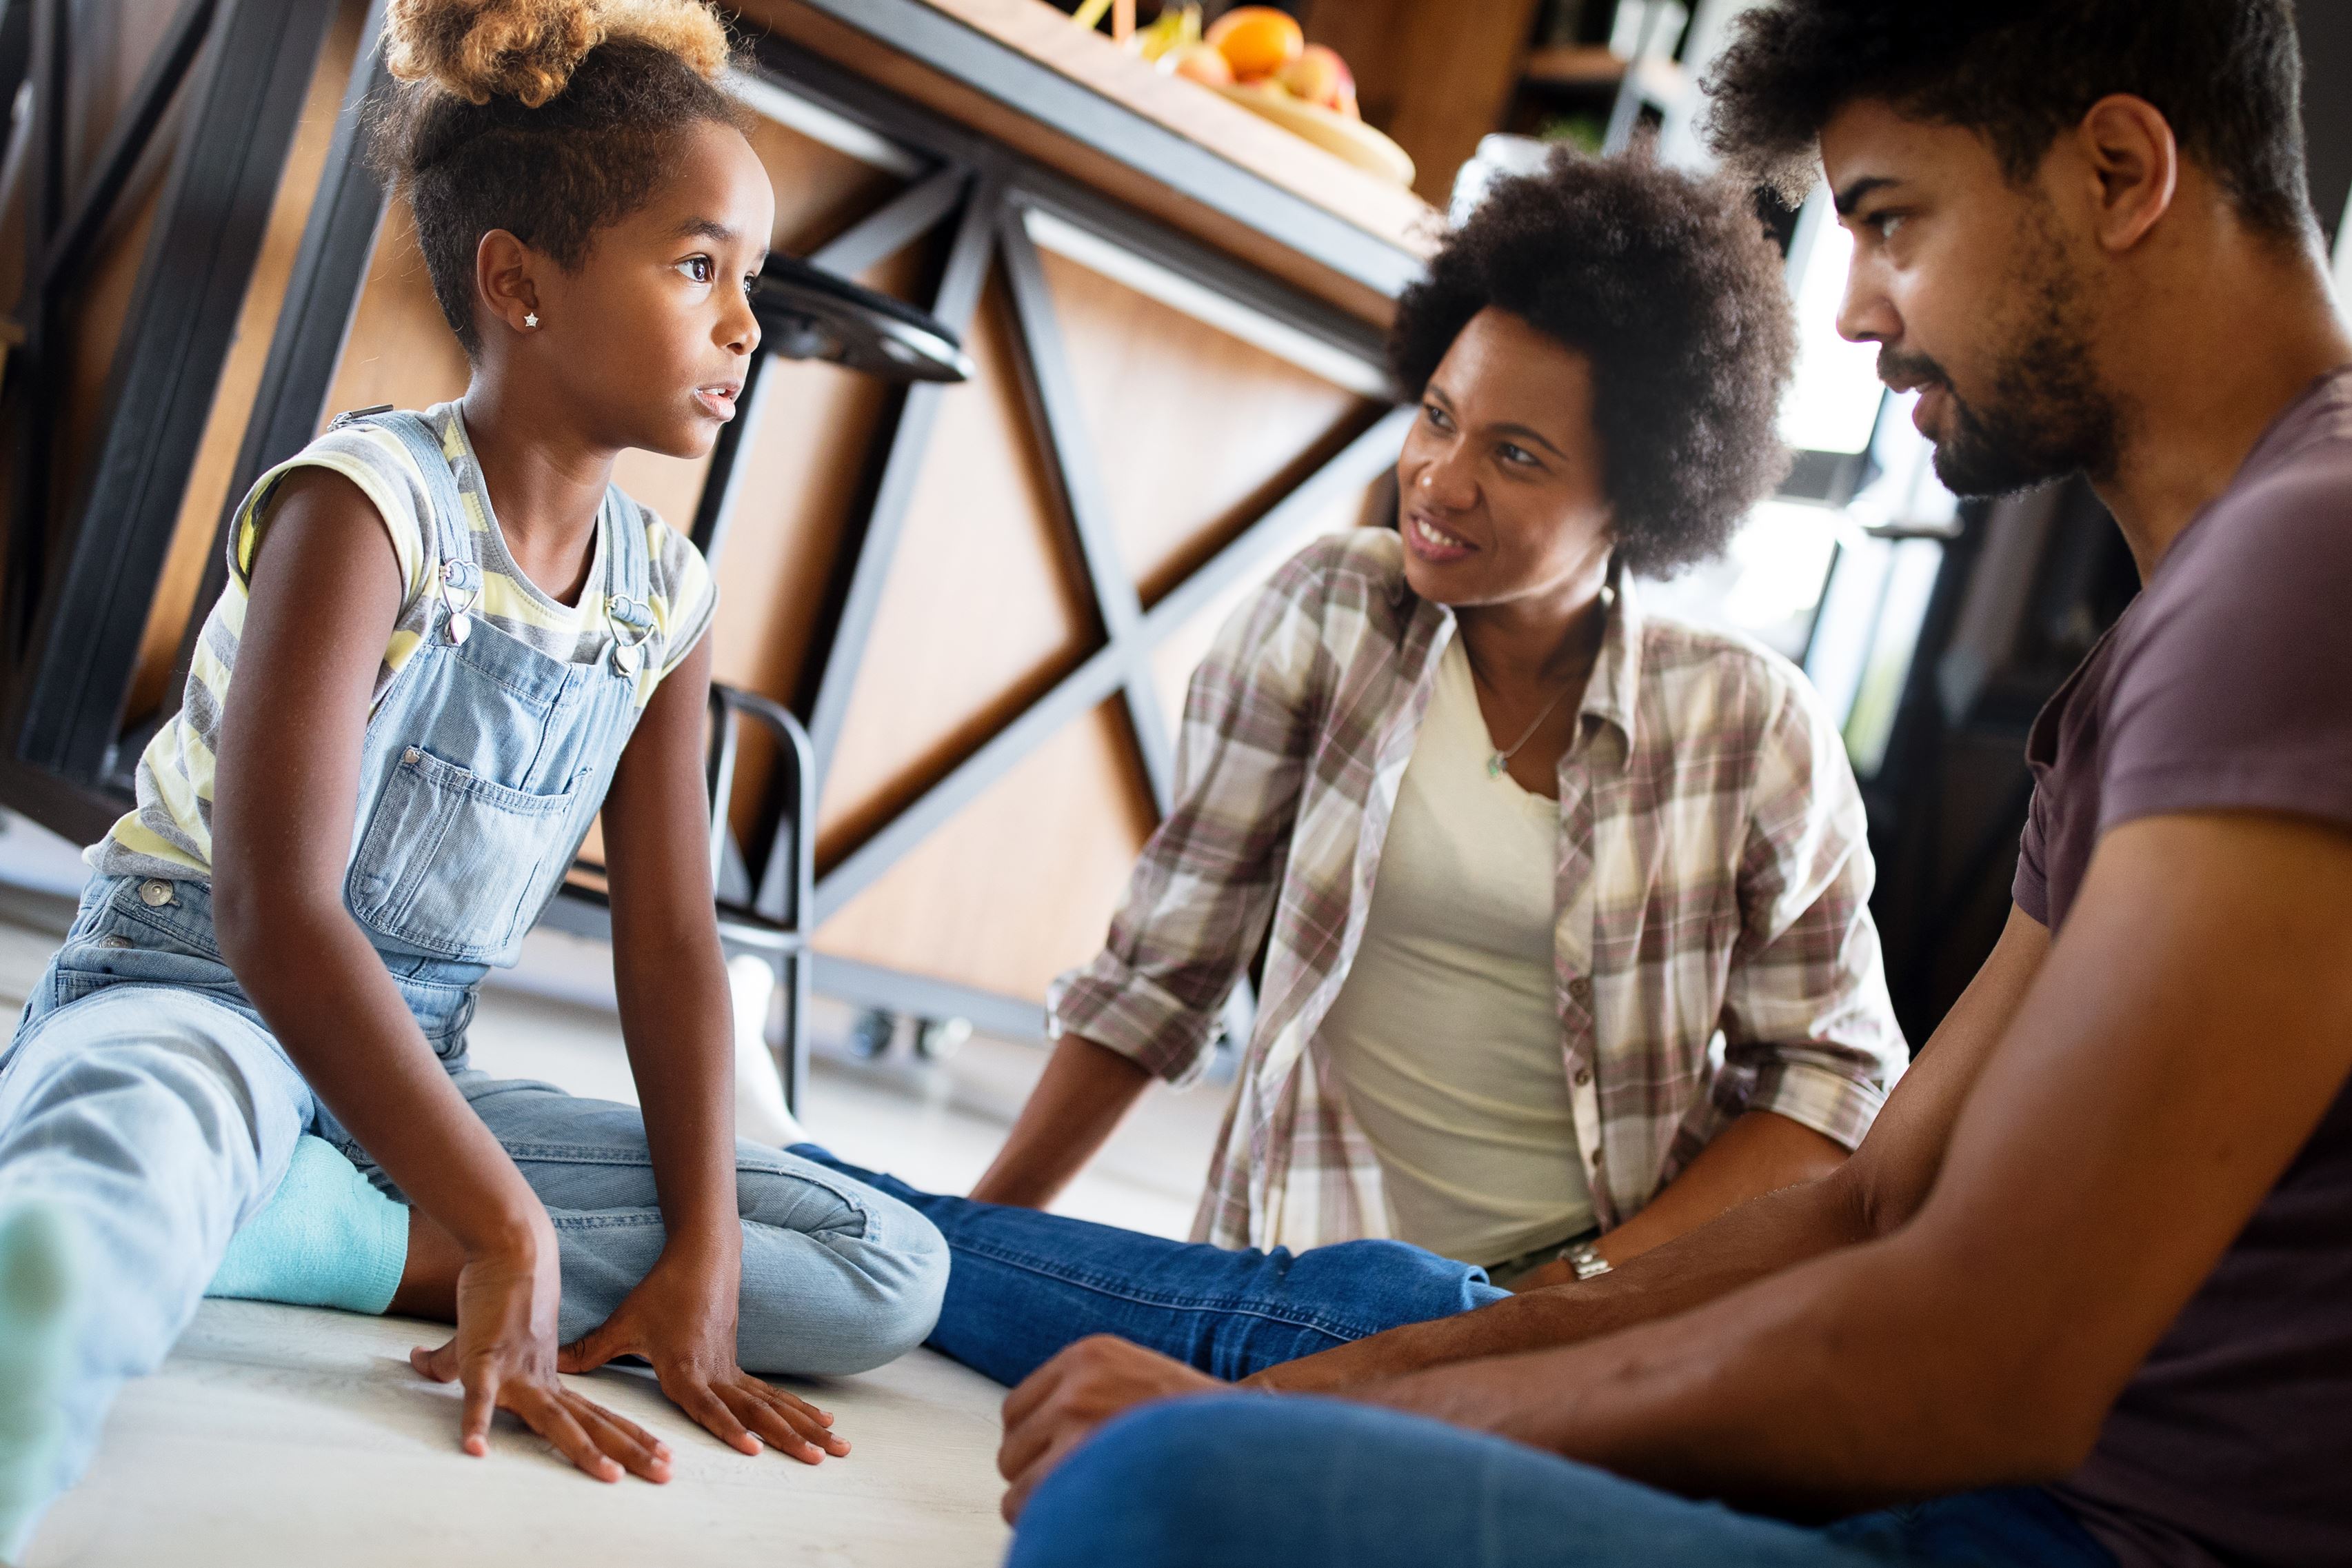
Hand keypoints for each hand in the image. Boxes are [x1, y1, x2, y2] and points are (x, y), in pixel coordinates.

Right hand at [410, 1235, 670, 1482]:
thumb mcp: (477, 1342)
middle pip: (591, 1424)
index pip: (595, 1416)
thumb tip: (414, 1359)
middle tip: (665, 1474)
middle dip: (630, 1450)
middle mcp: (541, 1381)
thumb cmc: (496, 1294)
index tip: (662, 1456)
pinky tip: (475, 1450)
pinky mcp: (484, 1360)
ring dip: (586, 1448)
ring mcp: (516, 1373)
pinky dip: (477, 1421)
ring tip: (610, 1476)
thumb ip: (449, 1362)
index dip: (627, 1437)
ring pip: (558, 1420)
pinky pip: (479, 1397)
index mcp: (548, 1379)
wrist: (508, 1246)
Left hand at [559, 1241, 849, 1464]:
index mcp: (687, 1368)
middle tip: (818, 1458)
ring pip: (773, 1404)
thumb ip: (591, 1350)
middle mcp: (716, 1372)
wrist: (702, 1254)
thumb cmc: (661, 1290)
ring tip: (836, 1447)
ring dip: (805, 1426)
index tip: (754, 1449)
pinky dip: (798, 1409)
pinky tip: (824, 1423)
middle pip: (758, 1411)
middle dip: (788, 1437)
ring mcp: (732, 1367)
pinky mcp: (739, 1362)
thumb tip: (555, 1368)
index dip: (731, 1428)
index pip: (711, 1406)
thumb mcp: (624, 1322)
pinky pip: (772, 1394)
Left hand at [996, 1335, 1223, 1521]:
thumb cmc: (1199, 1428)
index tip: (1058, 1462)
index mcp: (1091, 1356)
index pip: (1018, 1408)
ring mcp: (1076, 1425)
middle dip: (1038, 1474)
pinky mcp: (1079, 1466)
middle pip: (1011, 1447)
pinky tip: (1090, 1517)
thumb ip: (1091, 1394)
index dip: (1037, 1444)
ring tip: (1093, 1503)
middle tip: (1083, 1488)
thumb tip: (1038, 1438)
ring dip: (1044, 1503)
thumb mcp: (1141, 1380)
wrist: (1243, 1450)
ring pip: (1015, 1485)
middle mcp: (1077, 1385)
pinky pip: (1026, 1508)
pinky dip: (1050, 1522)